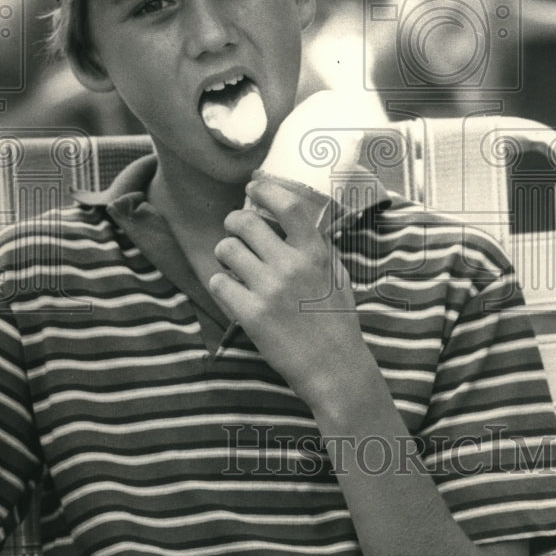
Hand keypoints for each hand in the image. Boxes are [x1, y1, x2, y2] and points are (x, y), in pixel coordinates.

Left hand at [208, 177, 370, 408]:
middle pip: (245, 222)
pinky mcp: (250, 314)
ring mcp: (269, 290)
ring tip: (234, 265)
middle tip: (235, 231)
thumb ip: (317, 247)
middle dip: (234, 222)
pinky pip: (218, 283)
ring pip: (225, 249)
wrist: (334, 367)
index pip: (288, 204)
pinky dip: (221, 285)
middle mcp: (291, 266)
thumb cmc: (337, 321)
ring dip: (225, 254)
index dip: (264, 189)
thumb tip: (296, 219)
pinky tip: (233, 292)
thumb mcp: (337, 275)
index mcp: (315, 253)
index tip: (253, 188)